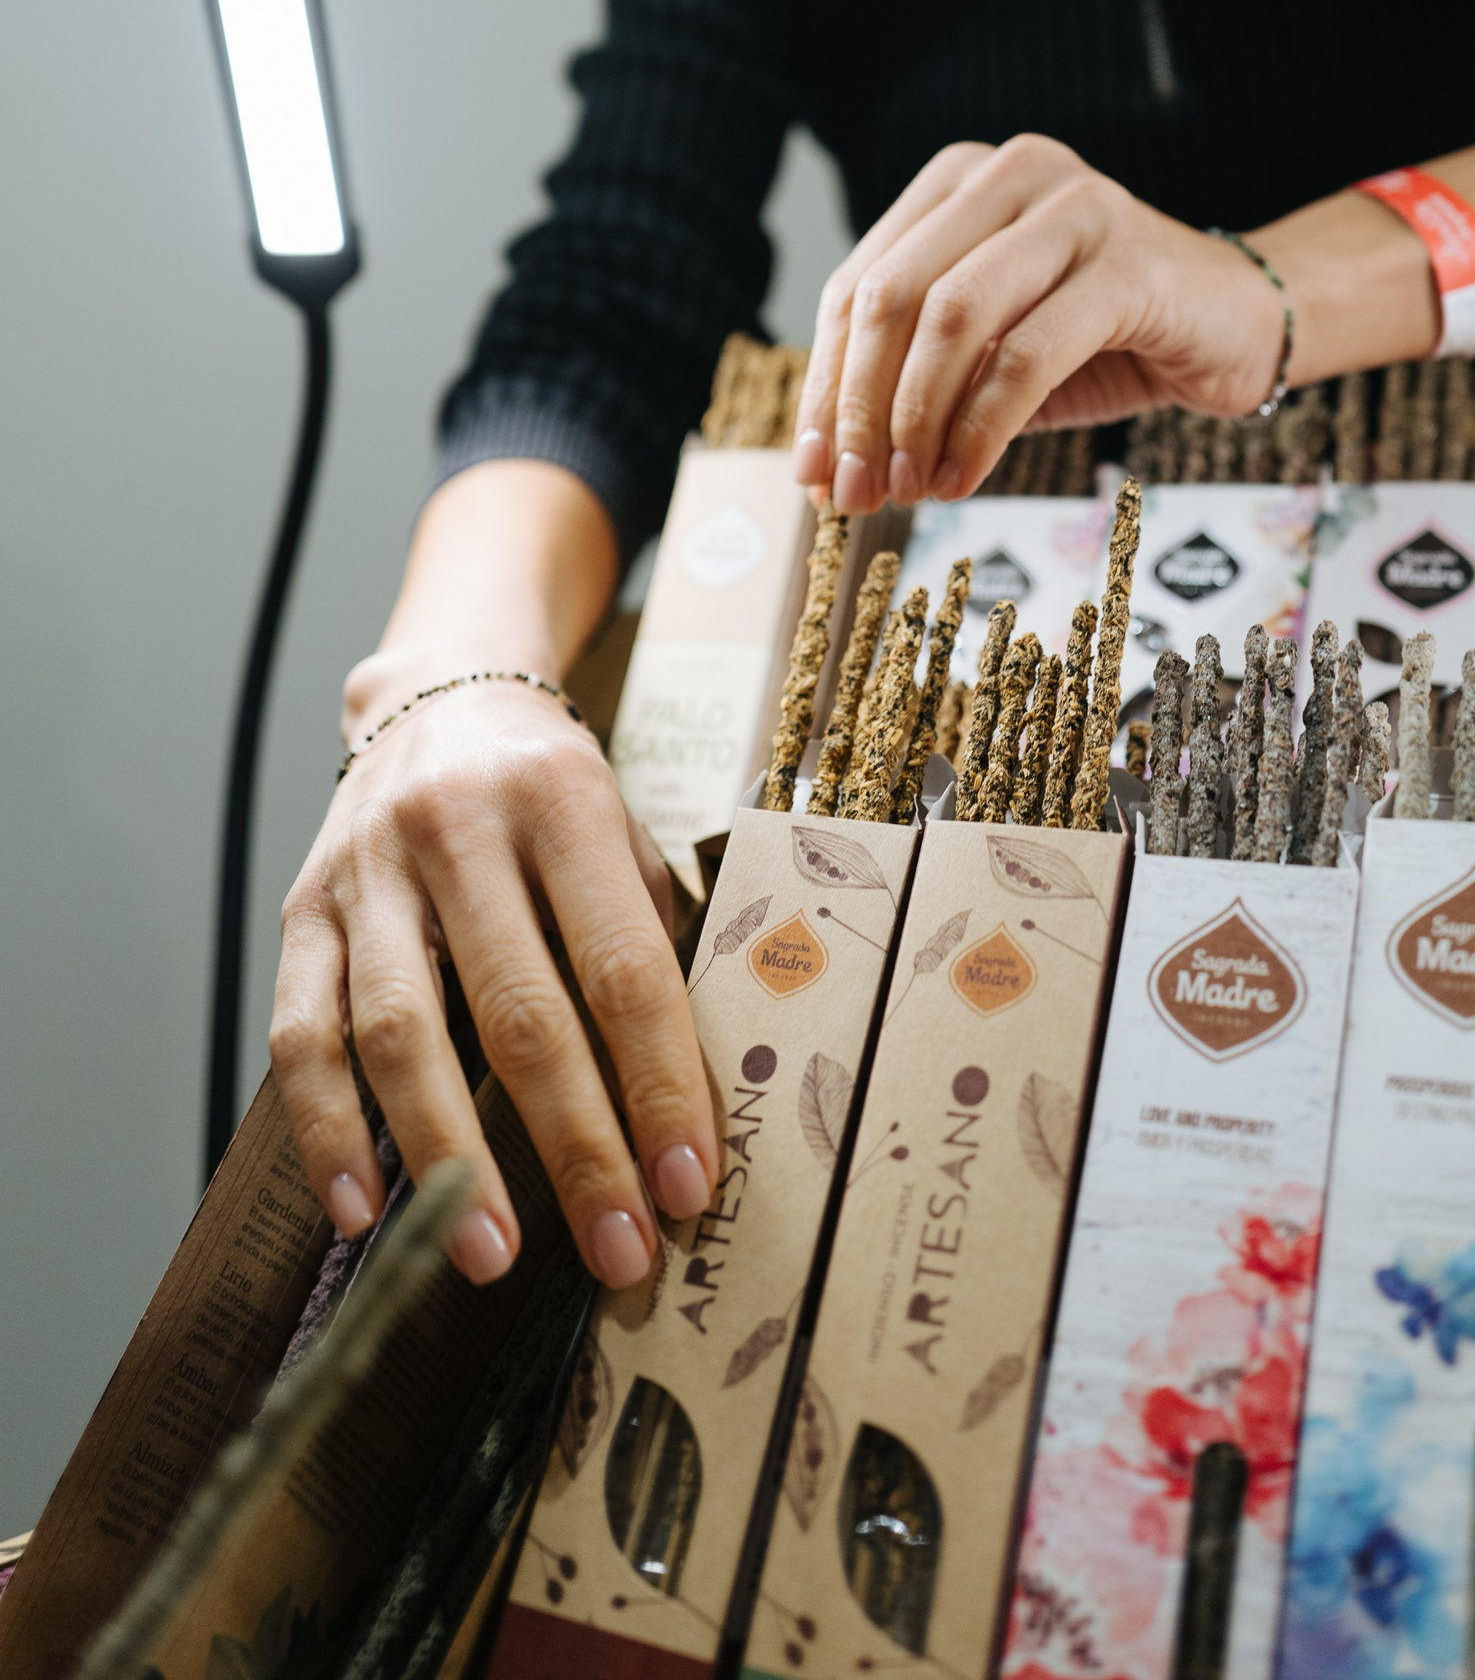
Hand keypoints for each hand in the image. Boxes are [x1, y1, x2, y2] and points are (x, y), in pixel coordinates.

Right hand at [270, 660, 716, 1287]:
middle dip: (575, 1149)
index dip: (661, 1083)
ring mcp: (370, 871)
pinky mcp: (302, 911)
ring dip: (449, 1160)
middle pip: (520, 1013)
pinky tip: (364, 1208)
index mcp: (565, 800)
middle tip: (616, 1250)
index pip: (624, 966)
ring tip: (489, 1255)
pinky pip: (302, 1036)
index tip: (689, 1184)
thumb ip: (651, 939)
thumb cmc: (552, 790)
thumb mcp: (624, 832)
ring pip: (400, 1034)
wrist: (438, 694)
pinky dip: (327, 1133)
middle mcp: (461, 828)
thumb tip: (699, 1100)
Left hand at [791, 135, 1287, 511]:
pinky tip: (964, 476)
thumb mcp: (992, 354)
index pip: (859, 283)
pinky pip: (1028, 353)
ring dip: (917, 419)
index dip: (826, 381)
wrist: (1241, 323)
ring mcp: (1074, 208)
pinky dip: (982, 427)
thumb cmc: (1106, 338)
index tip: (814, 468)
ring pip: (953, 316)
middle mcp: (1011, 175)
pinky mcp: (1128, 263)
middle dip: (861, 406)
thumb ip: (920, 381)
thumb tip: (831, 462)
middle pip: (893, 294)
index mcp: (961, 181)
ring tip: (910, 489)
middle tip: (855, 489)